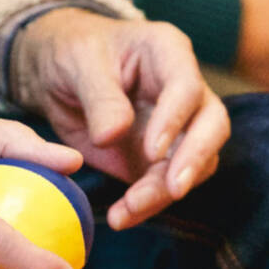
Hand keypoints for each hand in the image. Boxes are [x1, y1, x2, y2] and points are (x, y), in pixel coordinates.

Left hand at [9, 9, 229, 230]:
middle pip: (212, 125)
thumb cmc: (73, 52)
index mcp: (167, 52)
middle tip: (173, 189)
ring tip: (128, 210)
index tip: (152, 150)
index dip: (175, 119)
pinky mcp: (160, 158)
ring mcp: (177, 126)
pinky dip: (147, 204)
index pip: (187, 86)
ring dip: (165, 191)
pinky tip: (122, 216)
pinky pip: (165, 185)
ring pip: (194, 163)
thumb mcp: (78, 64)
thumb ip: (99, 97)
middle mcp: (184, 89)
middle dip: (195, 159)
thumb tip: (113, 136)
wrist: (57, 73)